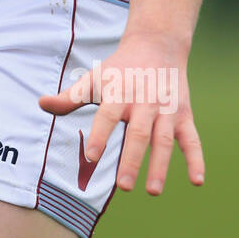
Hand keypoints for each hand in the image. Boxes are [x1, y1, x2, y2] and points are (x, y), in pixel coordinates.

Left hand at [37, 33, 204, 194]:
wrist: (158, 45)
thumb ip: (70, 96)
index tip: (92, 158)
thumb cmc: (120, 68)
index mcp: (119, 92)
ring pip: (165, 140)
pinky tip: (197, 181)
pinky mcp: (184, 115)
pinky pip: (192, 140)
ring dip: (160, 166)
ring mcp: (166, 110)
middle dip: (131, 159)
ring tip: (152, 192)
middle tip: (123, 187)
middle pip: (138, 133)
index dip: (101, 135)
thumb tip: (42, 104)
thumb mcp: (94, 78)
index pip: (107, 115)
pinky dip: (196, 159)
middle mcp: (144, 102)